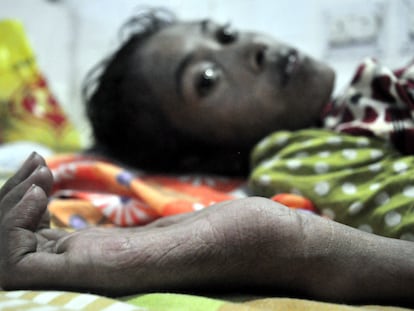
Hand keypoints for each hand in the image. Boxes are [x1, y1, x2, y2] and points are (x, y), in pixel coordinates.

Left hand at [0, 153, 412, 306]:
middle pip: (13, 254)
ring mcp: (106, 261)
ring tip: (42, 171)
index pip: (15, 270)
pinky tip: (52, 183)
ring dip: (20, 203)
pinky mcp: (118, 245)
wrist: (276, 245)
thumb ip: (126, 261)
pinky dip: (41, 205)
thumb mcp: (192, 244)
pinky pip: (56, 234)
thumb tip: (58, 268)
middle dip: (9, 206)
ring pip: (28, 244)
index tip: (41, 185)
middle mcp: (99, 275)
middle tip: (38, 168)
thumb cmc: (250, 242)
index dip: (7, 228)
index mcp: (110, 279)